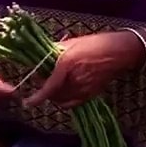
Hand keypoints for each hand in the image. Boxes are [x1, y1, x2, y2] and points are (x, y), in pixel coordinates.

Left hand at [25, 31, 144, 108]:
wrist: (118, 52)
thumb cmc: (94, 43)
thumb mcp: (71, 43)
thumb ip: (54, 52)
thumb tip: (40, 59)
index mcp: (67, 64)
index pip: (49, 86)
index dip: (37, 97)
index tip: (27, 103)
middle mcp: (75, 80)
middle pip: (53, 94)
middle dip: (45, 89)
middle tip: (44, 77)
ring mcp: (84, 89)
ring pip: (61, 99)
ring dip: (54, 94)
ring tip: (56, 81)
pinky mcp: (90, 95)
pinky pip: (72, 103)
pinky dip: (64, 99)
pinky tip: (64, 90)